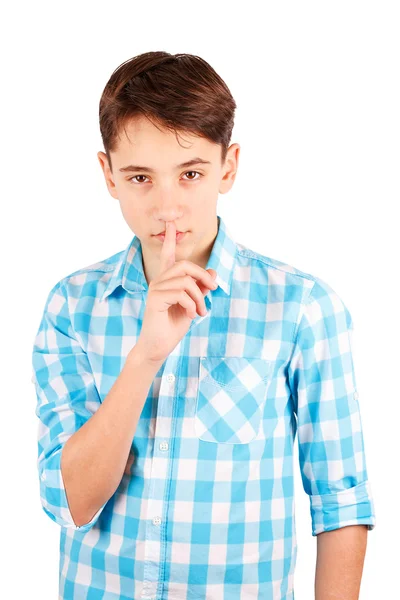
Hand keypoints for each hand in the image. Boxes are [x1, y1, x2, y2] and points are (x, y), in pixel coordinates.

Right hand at [134, 221, 217, 363]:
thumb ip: (201, 289)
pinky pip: (181, 293)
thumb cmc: (173, 326)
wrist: (158, 347)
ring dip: (199, 298)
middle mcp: (159, 281)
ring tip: (200, 312)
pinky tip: (191, 316)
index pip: (168, 256)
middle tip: (212, 290)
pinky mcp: (154, 299)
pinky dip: (192, 305)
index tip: (171, 223)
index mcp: (167, 281)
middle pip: (185, 265)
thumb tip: (212, 273)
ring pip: (186, 281)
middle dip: (203, 277)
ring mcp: (155, 289)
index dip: (170, 239)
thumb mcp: (193, 305)